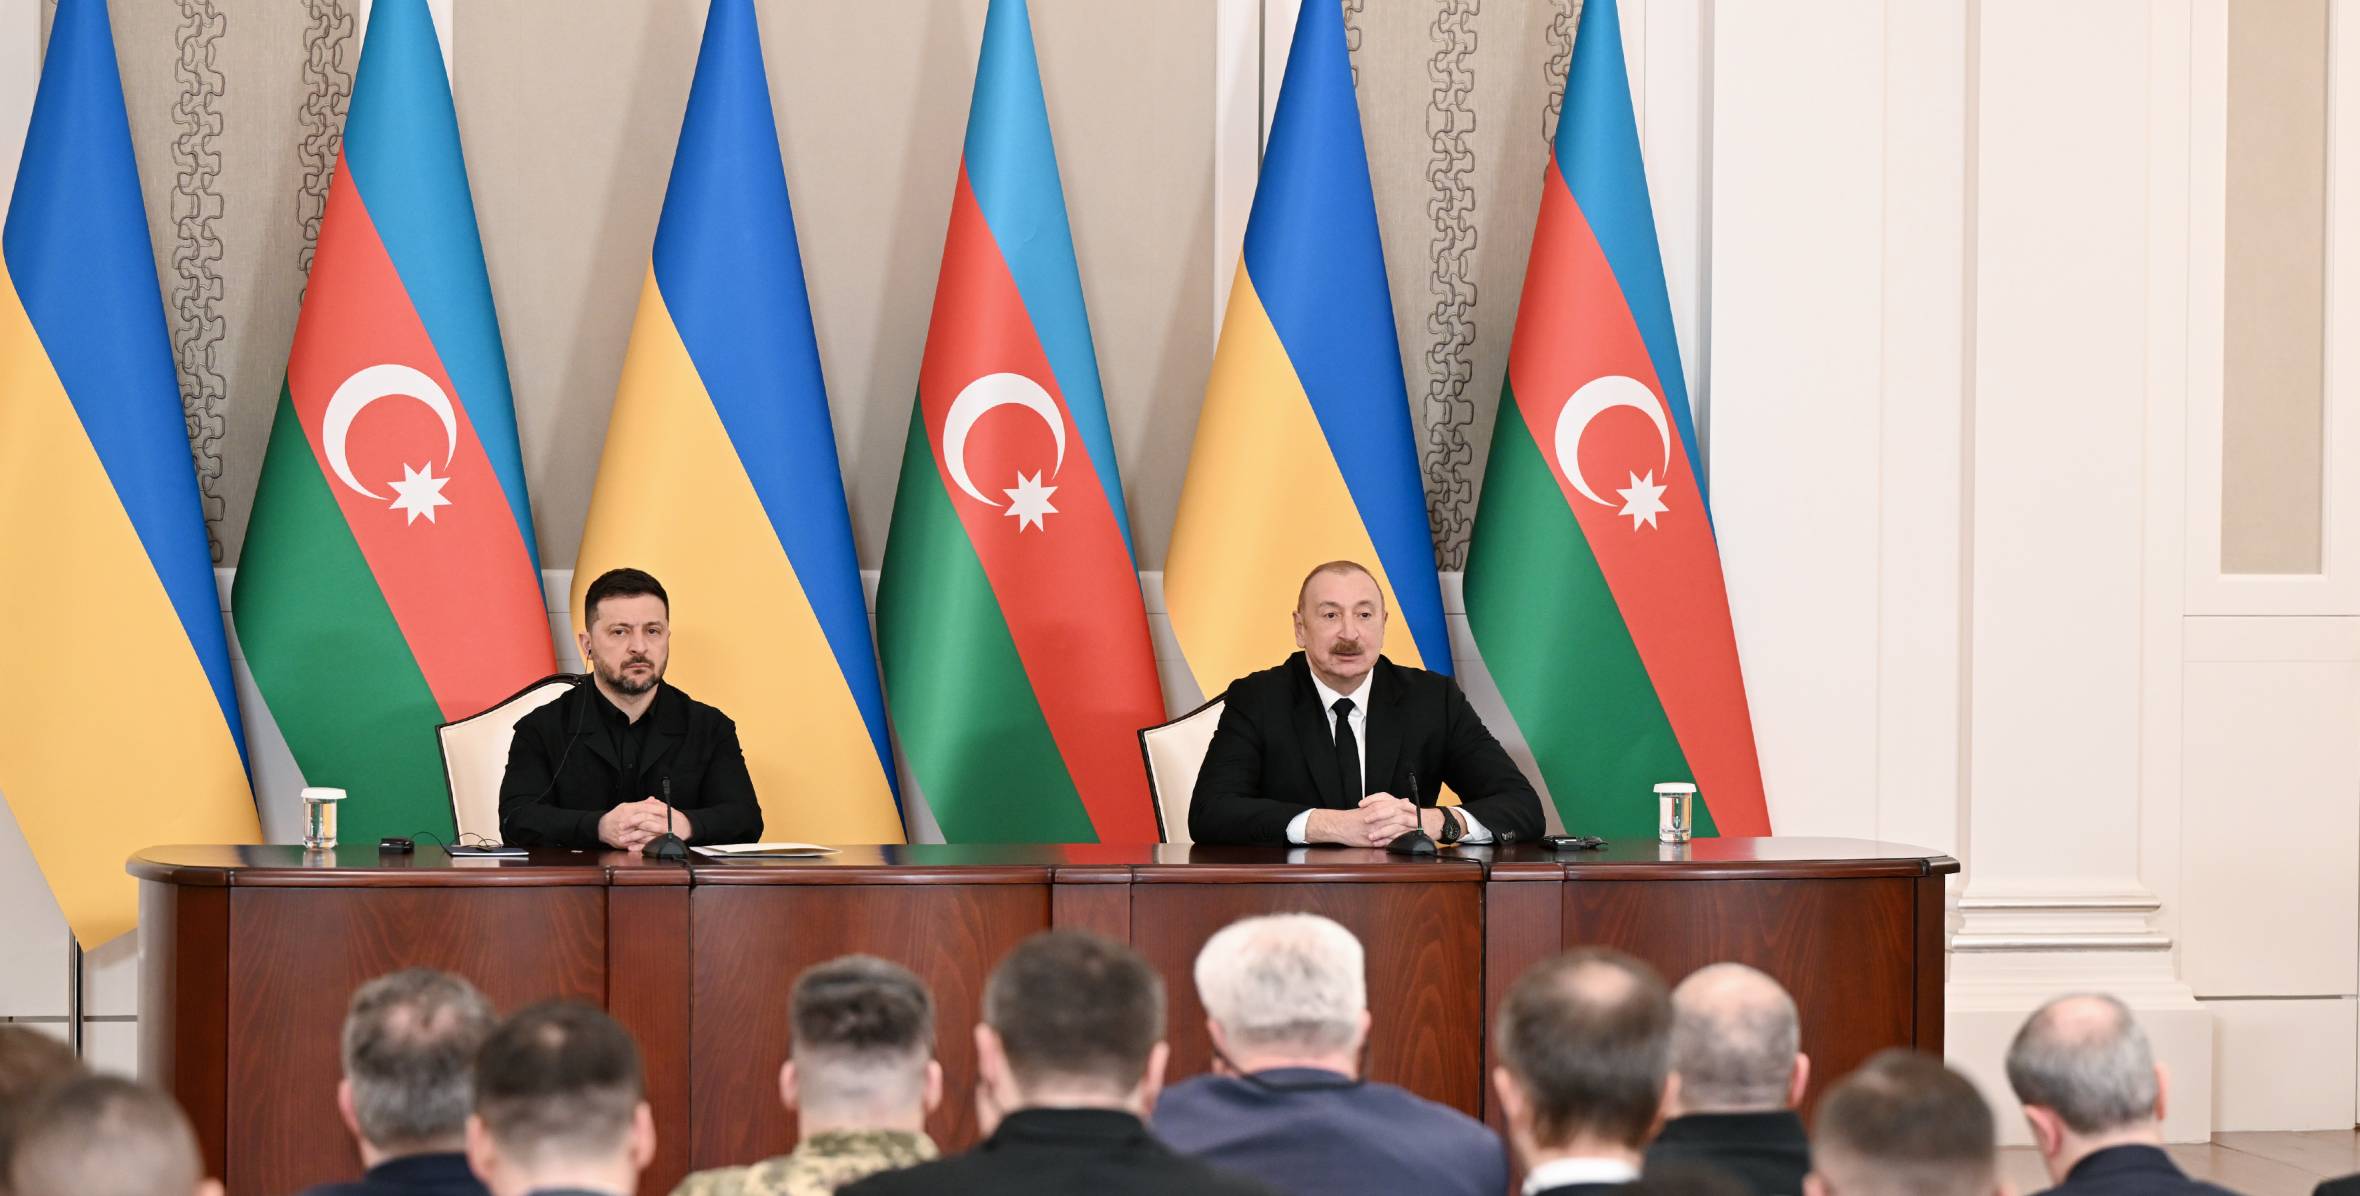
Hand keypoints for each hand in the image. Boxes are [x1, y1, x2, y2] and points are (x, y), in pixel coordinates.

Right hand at [597, 798, 669, 850]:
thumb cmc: (615, 816)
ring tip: (666, 833)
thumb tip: (653, 800)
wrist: (601, 828)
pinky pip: (638, 843)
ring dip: (655, 833)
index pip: (645, 809)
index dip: (658, 809)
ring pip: (643, 833)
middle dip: (659, 823)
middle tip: (670, 824)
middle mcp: (626, 821)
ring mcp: (625, 833)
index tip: (668, 810)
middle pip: (646, 821)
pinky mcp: (625, 842)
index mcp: (627, 811)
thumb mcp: (626, 806)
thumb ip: (641, 804)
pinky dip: (648, 842)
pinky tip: (656, 842)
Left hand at [627, 800, 690, 842]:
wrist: (688, 827)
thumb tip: (649, 800)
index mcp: (662, 812)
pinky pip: (649, 845)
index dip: (632, 817)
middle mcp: (662, 822)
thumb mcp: (668, 808)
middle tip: (619, 829)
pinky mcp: (662, 842)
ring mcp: (662, 833)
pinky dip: (639, 847)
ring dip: (632, 837)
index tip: (622, 820)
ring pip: (645, 835)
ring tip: (622, 840)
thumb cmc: (676, 818)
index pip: (644, 813)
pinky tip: (631, 848)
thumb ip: (657, 805)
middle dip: (630, 827)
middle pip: (644, 824)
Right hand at [1305, 796, 1420, 846]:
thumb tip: (1404, 800)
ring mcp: (1375, 829)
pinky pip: (1386, 840)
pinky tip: (1403, 841)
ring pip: (1394, 829)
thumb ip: (1387, 803)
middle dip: (1410, 819)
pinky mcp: (1371, 840)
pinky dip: (1395, 840)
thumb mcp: (1370, 806)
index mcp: (1376, 808)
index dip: (1409, 808)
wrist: (1339, 825)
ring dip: (1405, 830)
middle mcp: (1377, 818)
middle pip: (1398, 817)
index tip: (1417, 810)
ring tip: (1415, 832)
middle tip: (1420, 821)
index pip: (1397, 806)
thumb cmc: (1353, 817)